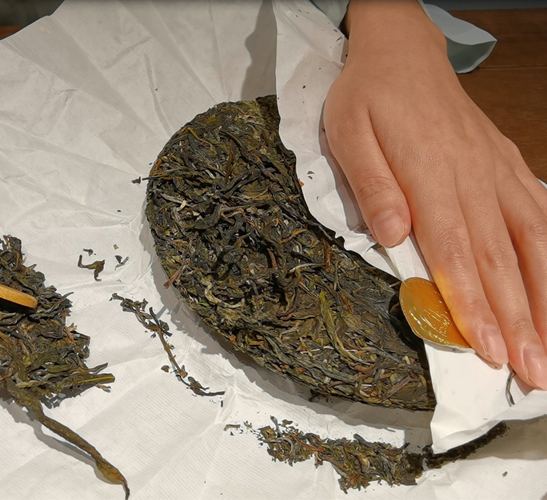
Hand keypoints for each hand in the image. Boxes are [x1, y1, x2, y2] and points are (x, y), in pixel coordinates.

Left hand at [324, 0, 546, 388]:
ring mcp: (496, 172)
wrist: (402, 54)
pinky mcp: (506, 166)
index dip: (473, 303)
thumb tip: (392, 235)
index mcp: (430, 173)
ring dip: (542, 300)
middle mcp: (473, 177)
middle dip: (516, 321)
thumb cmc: (369, 97)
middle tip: (530, 373)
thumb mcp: (349, 134)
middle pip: (499, 258)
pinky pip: (539, 214)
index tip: (487, 349)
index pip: (455, 250)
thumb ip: (372, 186)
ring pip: (529, 243)